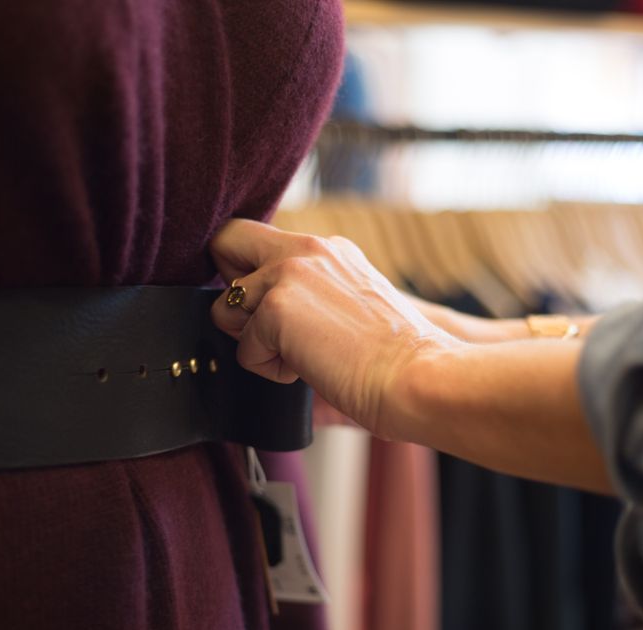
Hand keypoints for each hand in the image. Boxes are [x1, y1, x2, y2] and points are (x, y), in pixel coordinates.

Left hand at [209, 219, 458, 437]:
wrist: (418, 374)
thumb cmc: (395, 359)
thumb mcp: (350, 307)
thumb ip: (309, 297)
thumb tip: (263, 325)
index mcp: (329, 248)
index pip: (259, 242)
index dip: (250, 276)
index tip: (274, 311)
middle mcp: (305, 248)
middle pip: (224, 242)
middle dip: (227, 288)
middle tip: (261, 326)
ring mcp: (288, 273)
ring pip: (224, 309)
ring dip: (252, 341)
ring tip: (302, 354)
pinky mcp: (275, 307)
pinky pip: (243, 351)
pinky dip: (270, 371)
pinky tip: (311, 368)